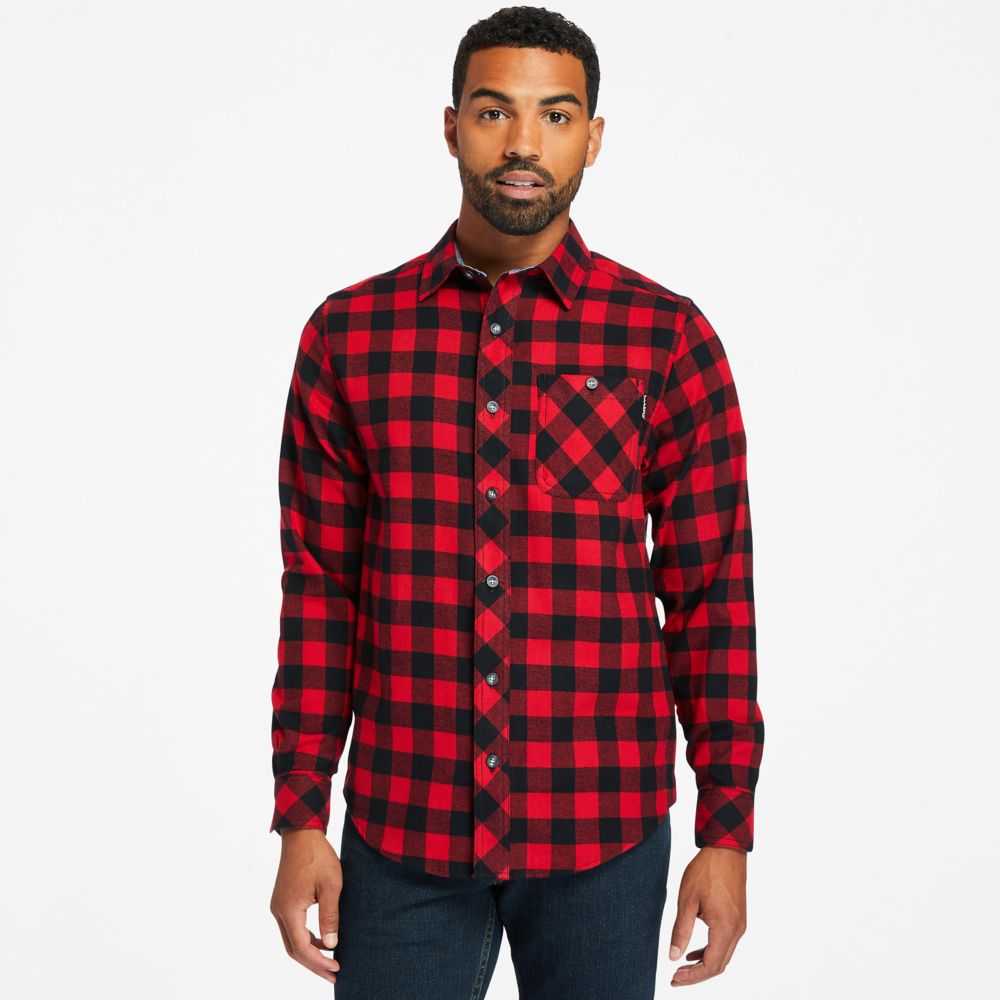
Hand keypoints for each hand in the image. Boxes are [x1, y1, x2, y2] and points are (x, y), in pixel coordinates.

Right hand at [269, 829, 342, 983]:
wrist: (302, 833)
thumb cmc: (318, 856)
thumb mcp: (331, 886)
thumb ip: (330, 916)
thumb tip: (331, 945)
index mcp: (289, 910)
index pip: (302, 948)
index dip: (319, 962)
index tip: (337, 969)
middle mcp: (279, 911)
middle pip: (293, 949)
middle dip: (313, 964)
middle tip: (333, 974)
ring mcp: (278, 906)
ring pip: (291, 939)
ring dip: (309, 951)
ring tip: (330, 960)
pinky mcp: (283, 900)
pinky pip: (292, 927)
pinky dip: (306, 937)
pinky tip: (322, 938)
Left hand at [668, 845, 747, 986]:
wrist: (726, 850)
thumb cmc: (706, 871)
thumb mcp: (687, 900)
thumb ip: (681, 930)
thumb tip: (673, 956)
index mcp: (725, 927)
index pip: (710, 965)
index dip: (692, 976)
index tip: (674, 978)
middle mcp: (737, 930)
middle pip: (718, 965)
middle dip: (697, 975)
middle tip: (676, 977)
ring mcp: (740, 925)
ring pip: (723, 956)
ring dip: (704, 964)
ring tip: (682, 966)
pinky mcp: (738, 918)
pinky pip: (725, 943)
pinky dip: (710, 951)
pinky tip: (693, 951)